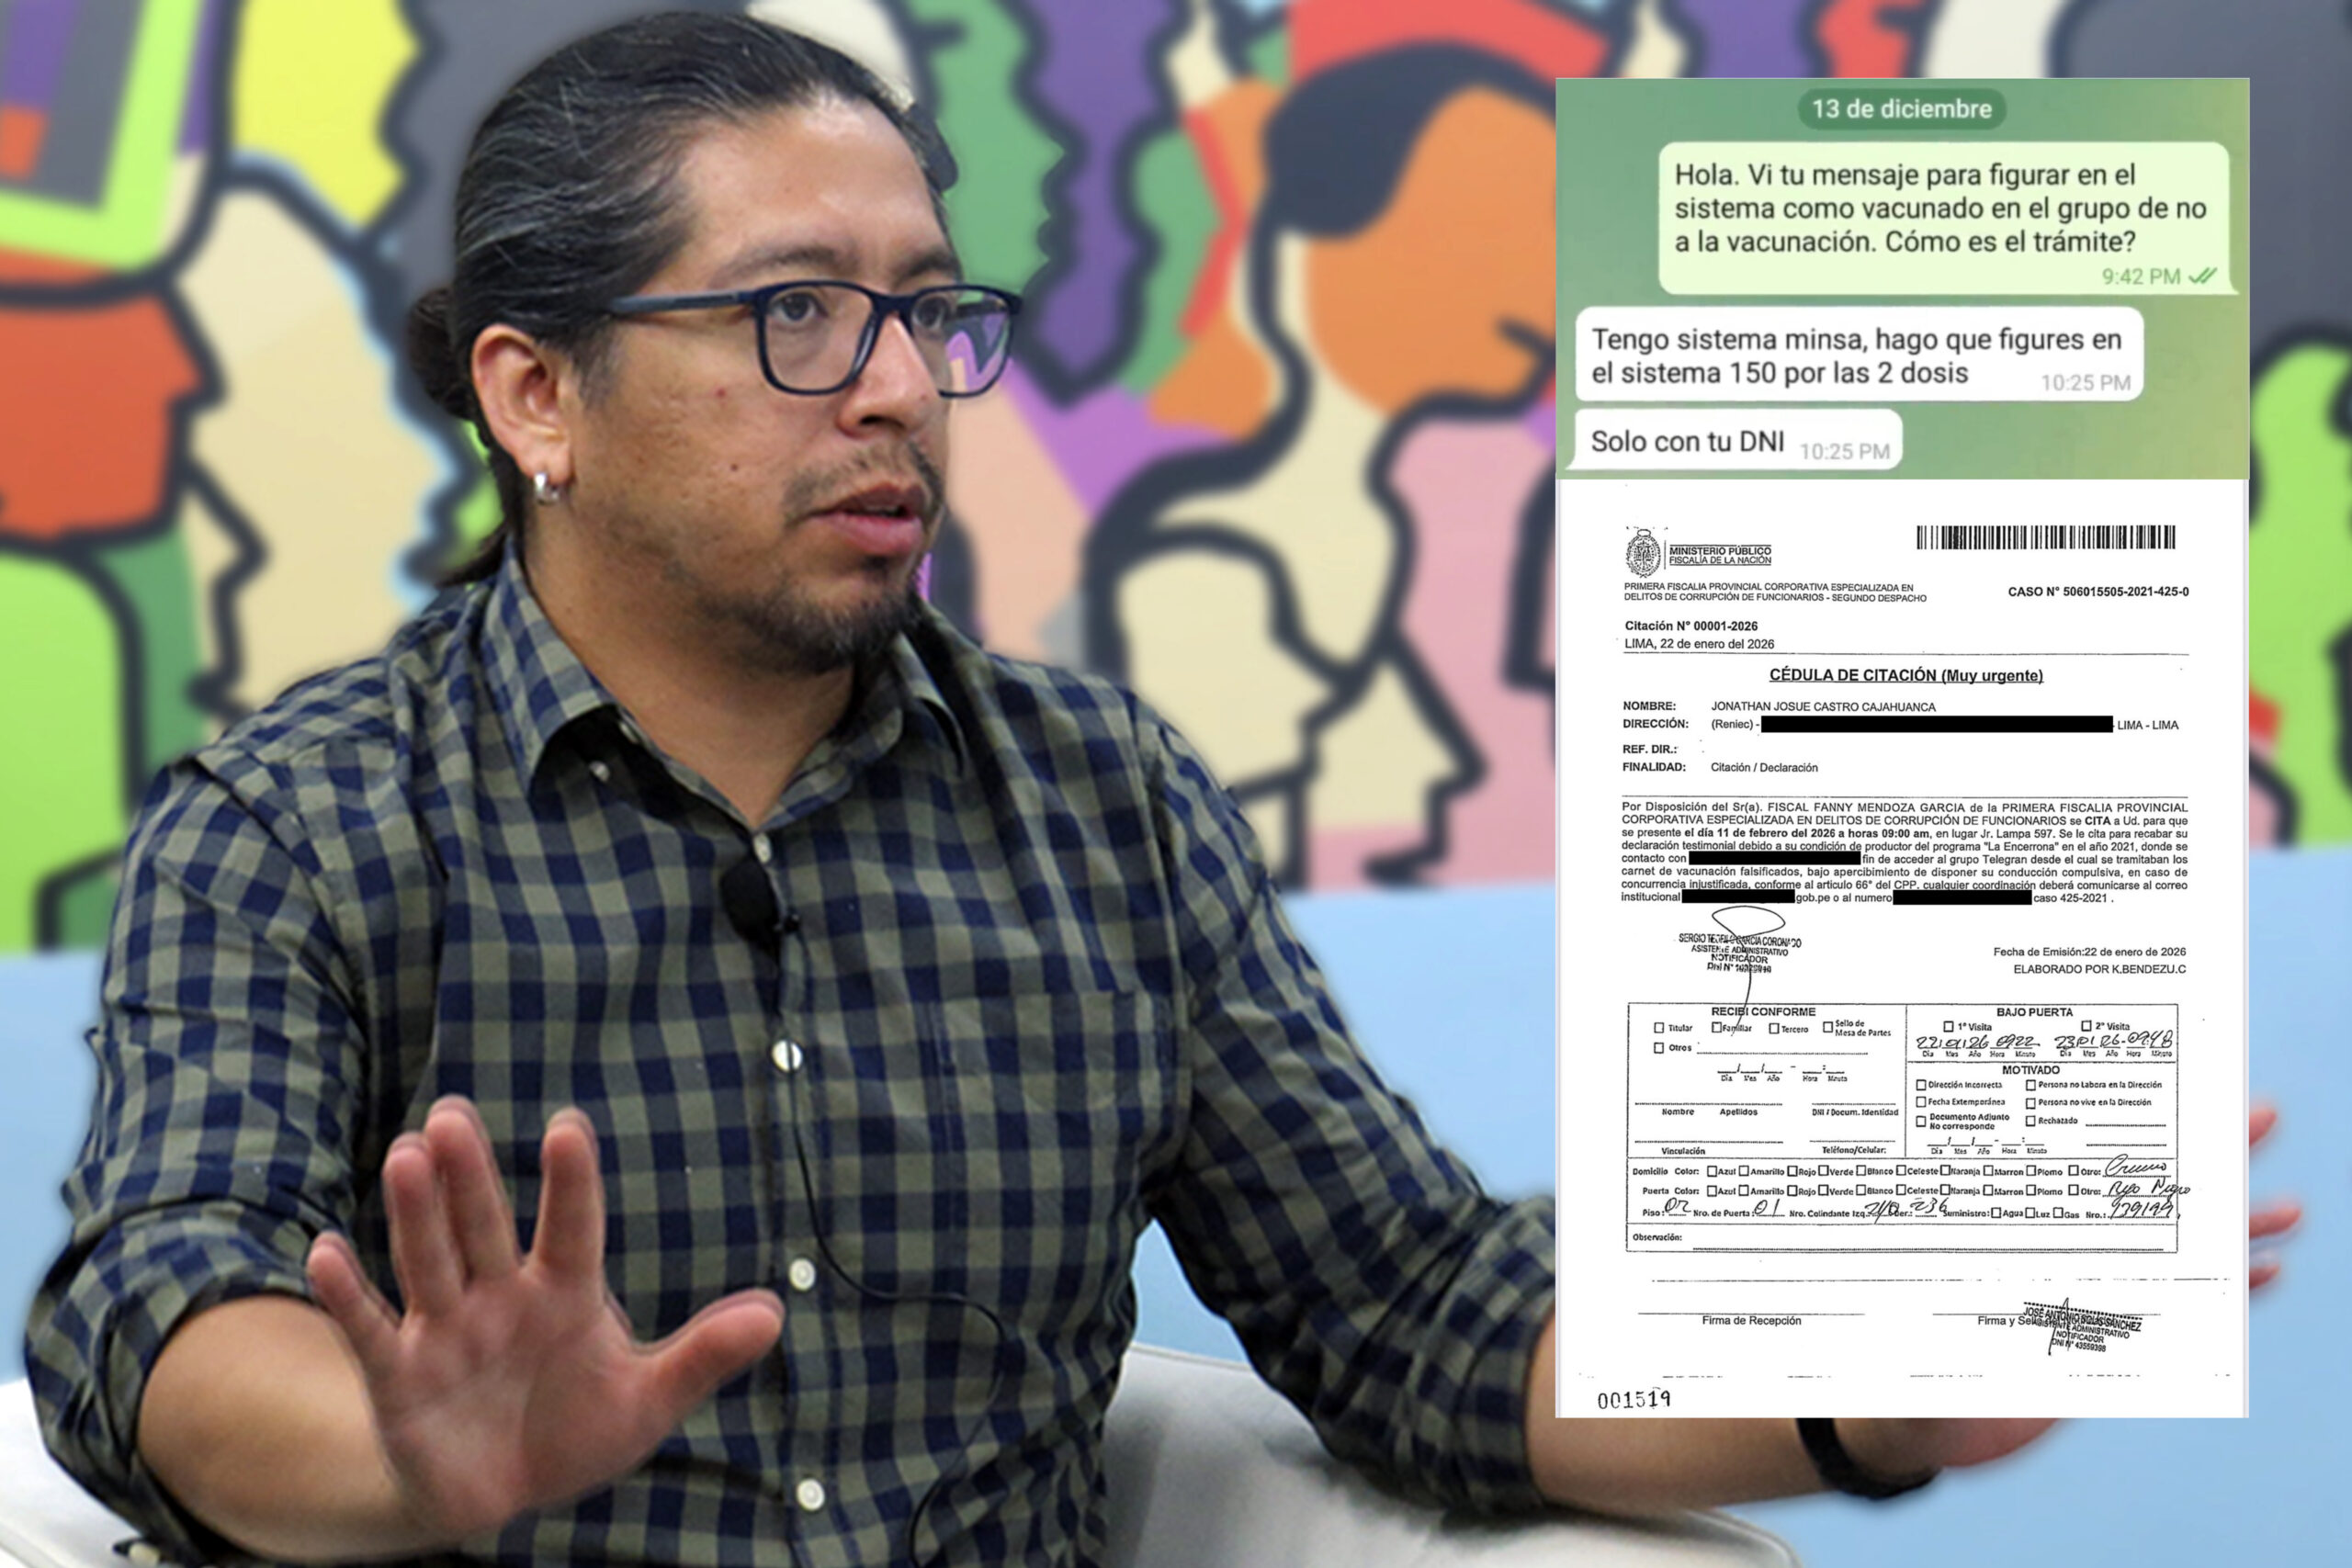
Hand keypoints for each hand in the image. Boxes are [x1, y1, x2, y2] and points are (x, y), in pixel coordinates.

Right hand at [305, 1098, 783, 1543]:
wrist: (503, 1495)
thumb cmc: (577, 1430)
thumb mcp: (648, 1400)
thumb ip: (702, 1355)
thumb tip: (775, 1313)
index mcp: (566, 1291)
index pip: (572, 1225)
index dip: (570, 1181)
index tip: (568, 1125)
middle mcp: (500, 1295)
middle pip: (484, 1224)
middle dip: (469, 1174)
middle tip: (452, 1114)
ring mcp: (445, 1329)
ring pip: (429, 1260)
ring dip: (415, 1213)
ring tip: (406, 1155)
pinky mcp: (398, 1375)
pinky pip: (369, 1327)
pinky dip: (347, 1294)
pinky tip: (324, 1251)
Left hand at [1843, 1103, 2300, 1481]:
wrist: (1918, 1427)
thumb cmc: (1892, 1367)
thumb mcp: (1887, 1343)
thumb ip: (1895, 1335)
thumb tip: (1881, 1308)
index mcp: (2002, 1233)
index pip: (2066, 1166)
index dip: (2115, 1127)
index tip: (2165, 1088)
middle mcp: (2048, 1253)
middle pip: (2127, 1192)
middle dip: (2191, 1155)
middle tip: (2255, 1117)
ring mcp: (2081, 1294)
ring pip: (2165, 1249)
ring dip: (2224, 1226)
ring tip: (2281, 1208)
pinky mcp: (2104, 1344)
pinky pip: (2175, 1313)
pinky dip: (2219, 1296)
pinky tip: (2260, 1272)